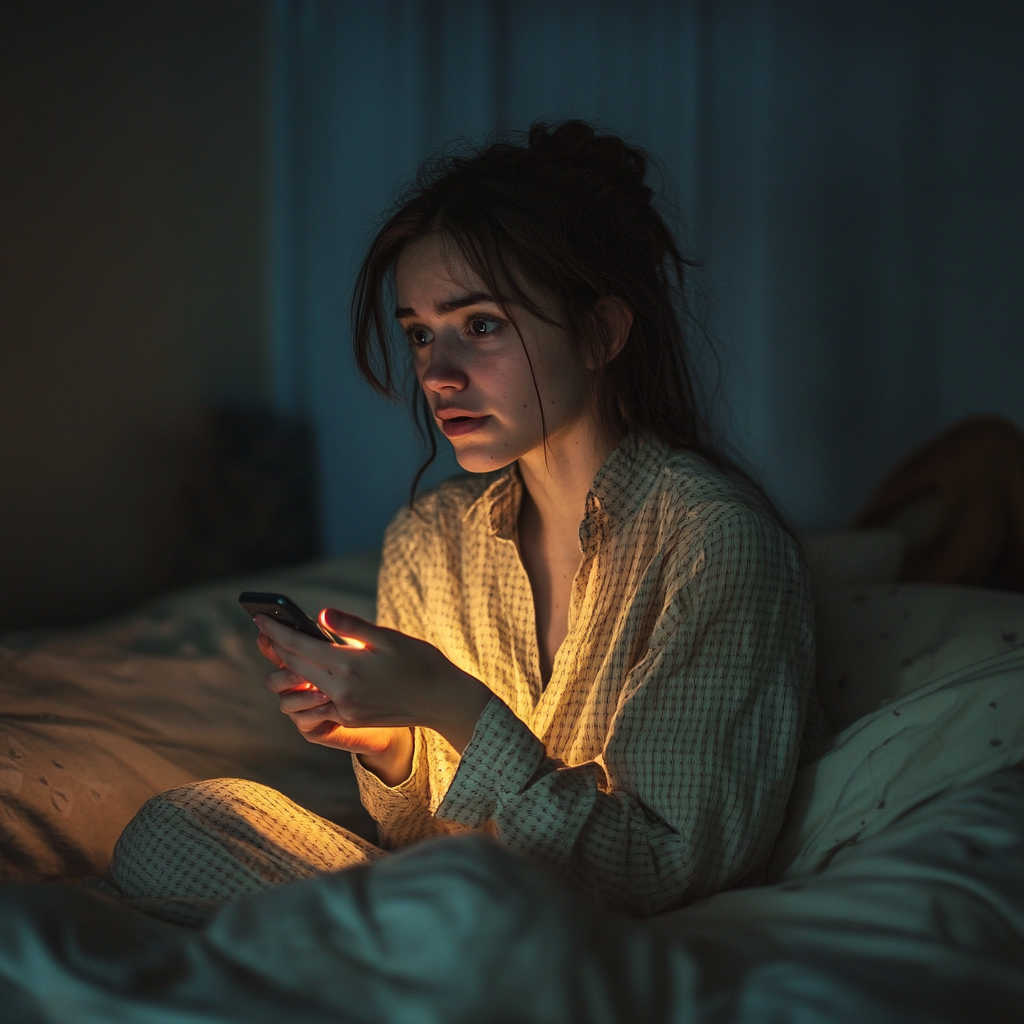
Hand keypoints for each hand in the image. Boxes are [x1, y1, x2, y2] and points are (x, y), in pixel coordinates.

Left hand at [255, 609, 492, 781]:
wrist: (441, 700)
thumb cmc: (419, 661)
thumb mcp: (387, 636)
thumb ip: (351, 626)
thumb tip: (320, 615)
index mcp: (348, 665)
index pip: (300, 645)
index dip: (277, 631)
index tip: (260, 618)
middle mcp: (341, 690)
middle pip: (296, 665)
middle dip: (278, 645)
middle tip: (264, 629)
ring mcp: (344, 708)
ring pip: (303, 686)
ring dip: (290, 668)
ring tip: (286, 650)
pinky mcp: (351, 718)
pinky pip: (319, 703)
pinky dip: (309, 687)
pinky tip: (309, 674)